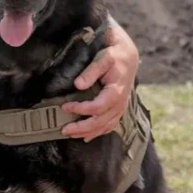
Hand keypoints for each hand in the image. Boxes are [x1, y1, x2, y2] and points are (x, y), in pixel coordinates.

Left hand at [60, 19, 138, 141]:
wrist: (128, 56)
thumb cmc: (114, 56)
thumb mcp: (103, 58)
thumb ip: (91, 71)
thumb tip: (78, 84)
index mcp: (116, 91)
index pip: (97, 107)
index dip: (80, 109)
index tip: (65, 107)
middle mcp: (120, 103)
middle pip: (100, 121)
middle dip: (81, 127)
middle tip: (64, 129)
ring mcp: (120, 107)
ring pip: (105, 126)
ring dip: (88, 132)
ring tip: (71, 134)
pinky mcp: (119, 108)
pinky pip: (110, 125)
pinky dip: (99, 132)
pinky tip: (87, 136)